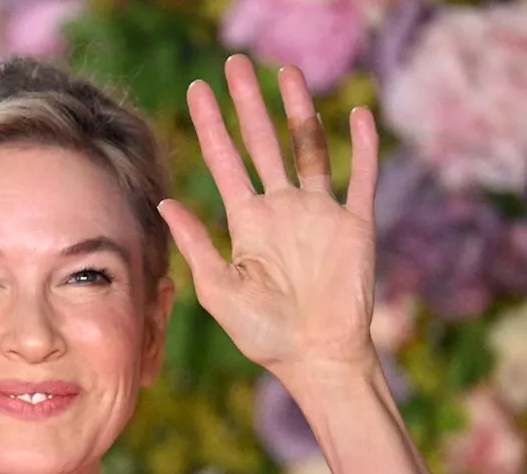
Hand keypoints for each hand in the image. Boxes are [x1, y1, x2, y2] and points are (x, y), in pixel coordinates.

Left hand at [158, 55, 379, 380]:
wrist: (317, 357)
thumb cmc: (264, 334)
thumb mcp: (220, 290)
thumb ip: (197, 245)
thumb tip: (166, 203)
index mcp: (248, 222)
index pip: (225, 161)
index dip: (210, 125)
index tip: (197, 89)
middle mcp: (281, 209)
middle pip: (263, 143)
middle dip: (248, 104)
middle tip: (236, 63)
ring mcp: (318, 213)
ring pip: (308, 148)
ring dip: (300, 111)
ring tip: (287, 73)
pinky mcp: (354, 225)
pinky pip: (359, 178)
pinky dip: (360, 147)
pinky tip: (355, 115)